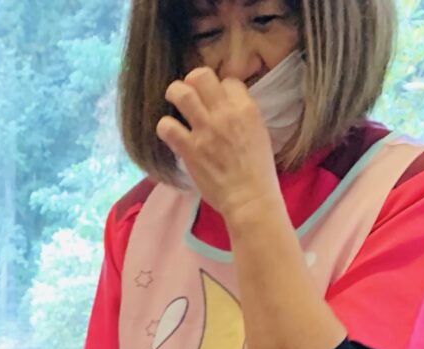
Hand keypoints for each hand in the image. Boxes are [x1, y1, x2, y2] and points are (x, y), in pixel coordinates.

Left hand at [157, 68, 279, 224]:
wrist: (248, 197)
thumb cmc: (258, 169)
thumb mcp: (259, 131)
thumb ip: (242, 113)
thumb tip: (227, 105)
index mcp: (245, 107)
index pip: (227, 81)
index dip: (219, 88)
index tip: (216, 100)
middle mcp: (224, 113)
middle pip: (201, 76)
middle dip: (192, 80)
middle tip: (189, 92)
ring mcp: (205, 130)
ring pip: (181, 94)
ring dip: (174, 94)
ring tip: (173, 100)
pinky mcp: (189, 149)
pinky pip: (167, 126)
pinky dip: (165, 126)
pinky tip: (170, 131)